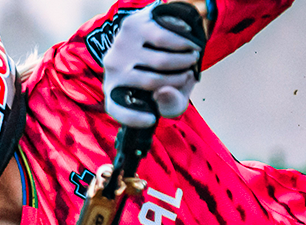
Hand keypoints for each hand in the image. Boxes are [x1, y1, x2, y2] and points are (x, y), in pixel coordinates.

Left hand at [103, 2, 205, 127]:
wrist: (159, 38)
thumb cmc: (163, 75)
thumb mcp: (171, 98)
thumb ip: (171, 104)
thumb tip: (163, 93)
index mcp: (114, 92)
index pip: (116, 109)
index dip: (134, 119)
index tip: (151, 119)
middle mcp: (113, 67)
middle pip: (152, 82)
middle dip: (180, 79)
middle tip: (190, 74)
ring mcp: (120, 45)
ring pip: (160, 59)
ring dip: (185, 60)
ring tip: (192, 57)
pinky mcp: (132, 24)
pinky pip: (163, 37)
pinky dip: (182, 42)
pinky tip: (188, 43)